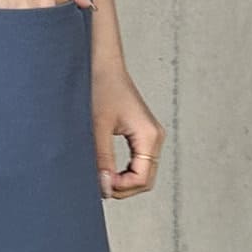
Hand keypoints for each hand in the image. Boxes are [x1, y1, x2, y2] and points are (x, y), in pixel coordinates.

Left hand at [92, 64, 164, 199]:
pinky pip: (137, 163)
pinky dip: (122, 172)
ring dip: (122, 181)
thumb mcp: (97, 127)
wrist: (101, 64)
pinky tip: (105, 169)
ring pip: (142, 173)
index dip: (121, 187)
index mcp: (149, 135)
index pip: (142, 178)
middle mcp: (154, 137)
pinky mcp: (140, 134)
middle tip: (98, 183)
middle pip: (146, 180)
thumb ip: (102, 159)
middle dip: (122, 188)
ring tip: (100, 176)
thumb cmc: (100, 87)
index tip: (99, 183)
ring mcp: (149, 136)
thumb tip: (106, 187)